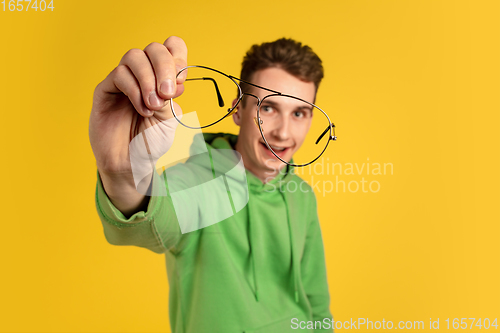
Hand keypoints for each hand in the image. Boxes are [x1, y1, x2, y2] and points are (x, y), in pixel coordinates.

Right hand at [89, 36, 186, 213]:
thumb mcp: (170, 119)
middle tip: (168, 93)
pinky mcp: (105, 90)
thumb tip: (173, 78)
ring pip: (134, 56)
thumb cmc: (150, 142)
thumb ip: (171, 95)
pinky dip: (135, 90)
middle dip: (165, 67)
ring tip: (153, 105)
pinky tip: (142, 109)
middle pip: (153, 48)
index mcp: (162, 77)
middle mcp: (143, 75)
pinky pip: (119, 75)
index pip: (171, 47)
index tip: (181, 83)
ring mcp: (123, 81)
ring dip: (149, 80)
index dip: (178, 56)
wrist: (131, 164)